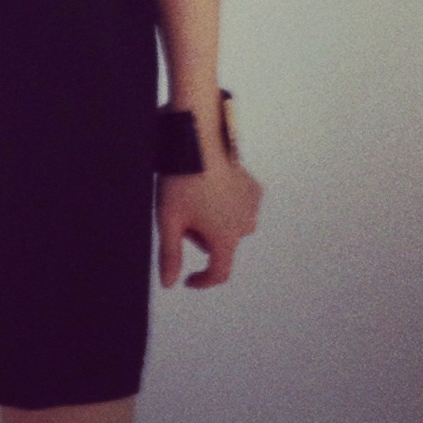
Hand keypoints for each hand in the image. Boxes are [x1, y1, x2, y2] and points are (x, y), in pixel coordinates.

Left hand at [156, 158, 262, 287]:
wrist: (198, 140)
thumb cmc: (181, 178)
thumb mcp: (168, 218)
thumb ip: (170, 254)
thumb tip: (169, 283)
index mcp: (226, 238)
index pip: (219, 272)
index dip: (203, 281)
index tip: (189, 280)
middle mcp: (246, 226)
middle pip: (220, 244)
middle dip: (200, 236)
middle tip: (180, 212)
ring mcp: (252, 206)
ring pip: (229, 225)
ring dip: (214, 220)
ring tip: (193, 195)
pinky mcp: (254, 188)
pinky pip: (238, 205)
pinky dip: (224, 202)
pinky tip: (209, 185)